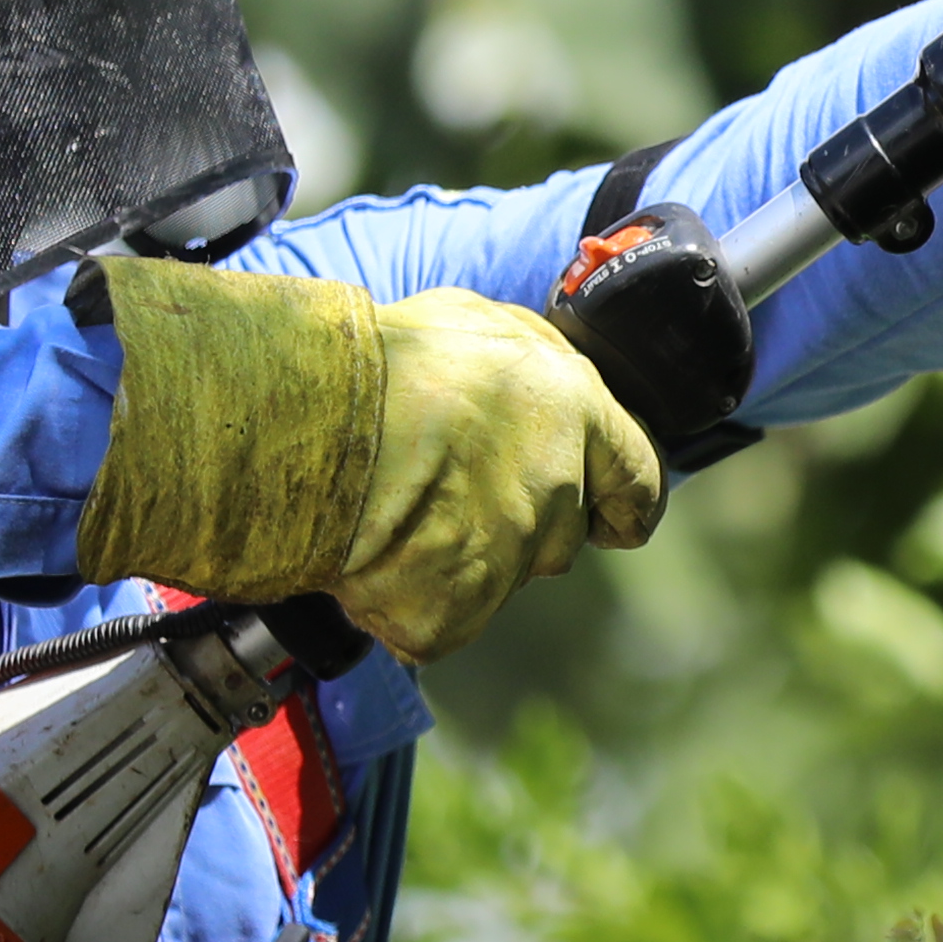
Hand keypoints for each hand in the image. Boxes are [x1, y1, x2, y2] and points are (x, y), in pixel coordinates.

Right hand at [78, 266, 663, 660]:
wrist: (303, 427)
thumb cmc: (380, 362)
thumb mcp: (474, 324)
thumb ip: (530, 369)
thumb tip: (546, 395)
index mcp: (572, 412)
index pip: (639, 479)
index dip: (626, 501)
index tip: (617, 517)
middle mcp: (552, 494)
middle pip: (559, 534)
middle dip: (518, 521)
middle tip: (447, 490)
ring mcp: (504, 562)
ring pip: (496, 575)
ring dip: (457, 554)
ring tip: (394, 511)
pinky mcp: (450, 616)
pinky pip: (439, 617)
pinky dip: (409, 595)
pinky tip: (372, 554)